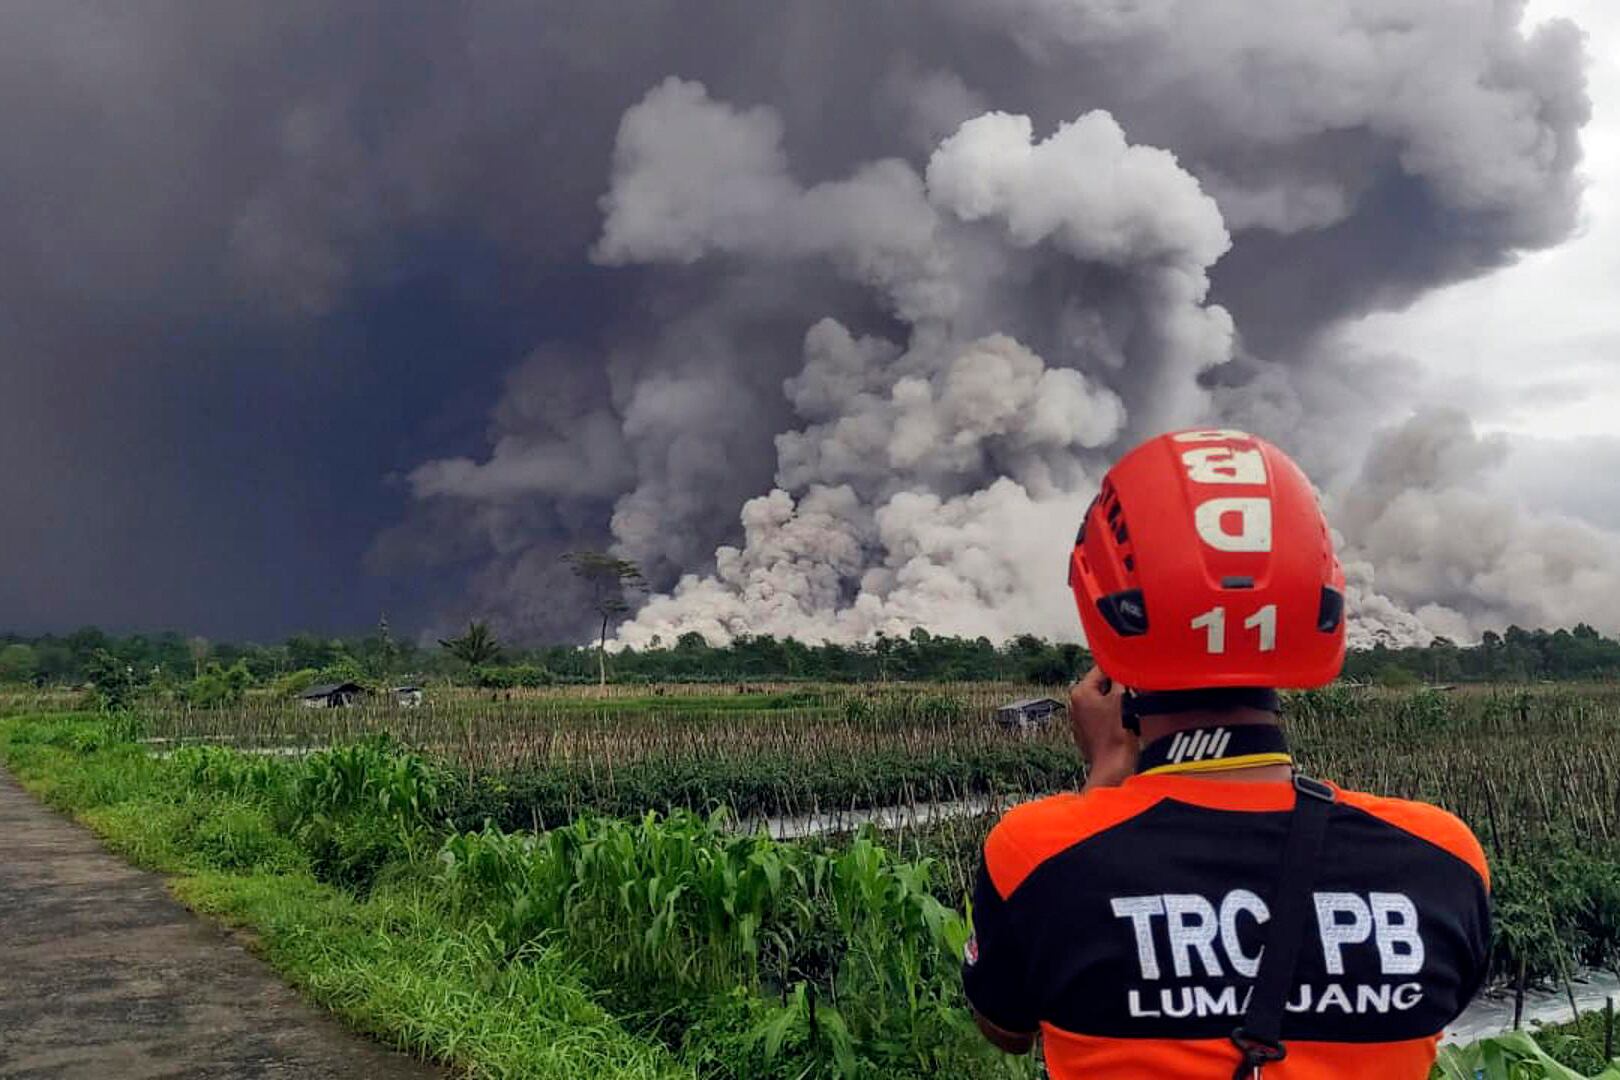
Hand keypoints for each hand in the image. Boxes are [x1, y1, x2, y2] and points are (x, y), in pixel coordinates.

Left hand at [1069, 667, 1138, 790]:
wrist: (1113, 768)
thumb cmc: (1117, 736)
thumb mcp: (1123, 698)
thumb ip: (1122, 677)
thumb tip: (1125, 664)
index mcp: (1080, 692)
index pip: (1102, 667)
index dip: (1122, 667)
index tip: (1136, 667)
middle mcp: (1076, 703)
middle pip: (1103, 684)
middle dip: (1120, 686)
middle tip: (1137, 690)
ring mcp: (1081, 719)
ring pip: (1105, 700)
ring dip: (1120, 700)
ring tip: (1132, 708)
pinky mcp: (1090, 732)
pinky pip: (1104, 715)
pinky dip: (1116, 714)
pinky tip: (1127, 722)